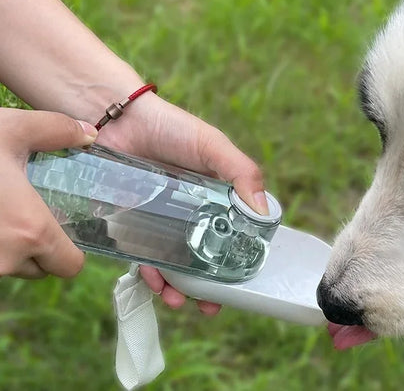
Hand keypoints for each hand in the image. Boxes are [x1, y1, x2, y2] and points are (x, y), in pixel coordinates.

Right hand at [0, 108, 97, 278]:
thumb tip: (87, 134)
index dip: (72, 252)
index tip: (66, 233)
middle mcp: (4, 258)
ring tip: (2, 209)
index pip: (69, 266)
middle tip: (30, 214)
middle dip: (39, 246)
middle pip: (39, 267)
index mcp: (30, 231)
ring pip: (7, 266)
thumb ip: (58, 131)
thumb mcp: (13, 129)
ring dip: (9, 245)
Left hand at [96, 93, 268, 313]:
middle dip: (207, 284)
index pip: (231, 231)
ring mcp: (159, 220)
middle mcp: (188, 211)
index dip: (237, 257)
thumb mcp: (212, 146)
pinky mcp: (130, 224)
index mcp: (213, 195)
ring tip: (179, 300)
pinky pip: (140, 255)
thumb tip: (263, 212)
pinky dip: (148, 273)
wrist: (119, 119)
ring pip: (172, 262)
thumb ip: (241, 172)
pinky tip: (155, 282)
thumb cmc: (171, 128)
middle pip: (202, 255)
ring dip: (177, 286)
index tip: (242, 280)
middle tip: (211, 305)